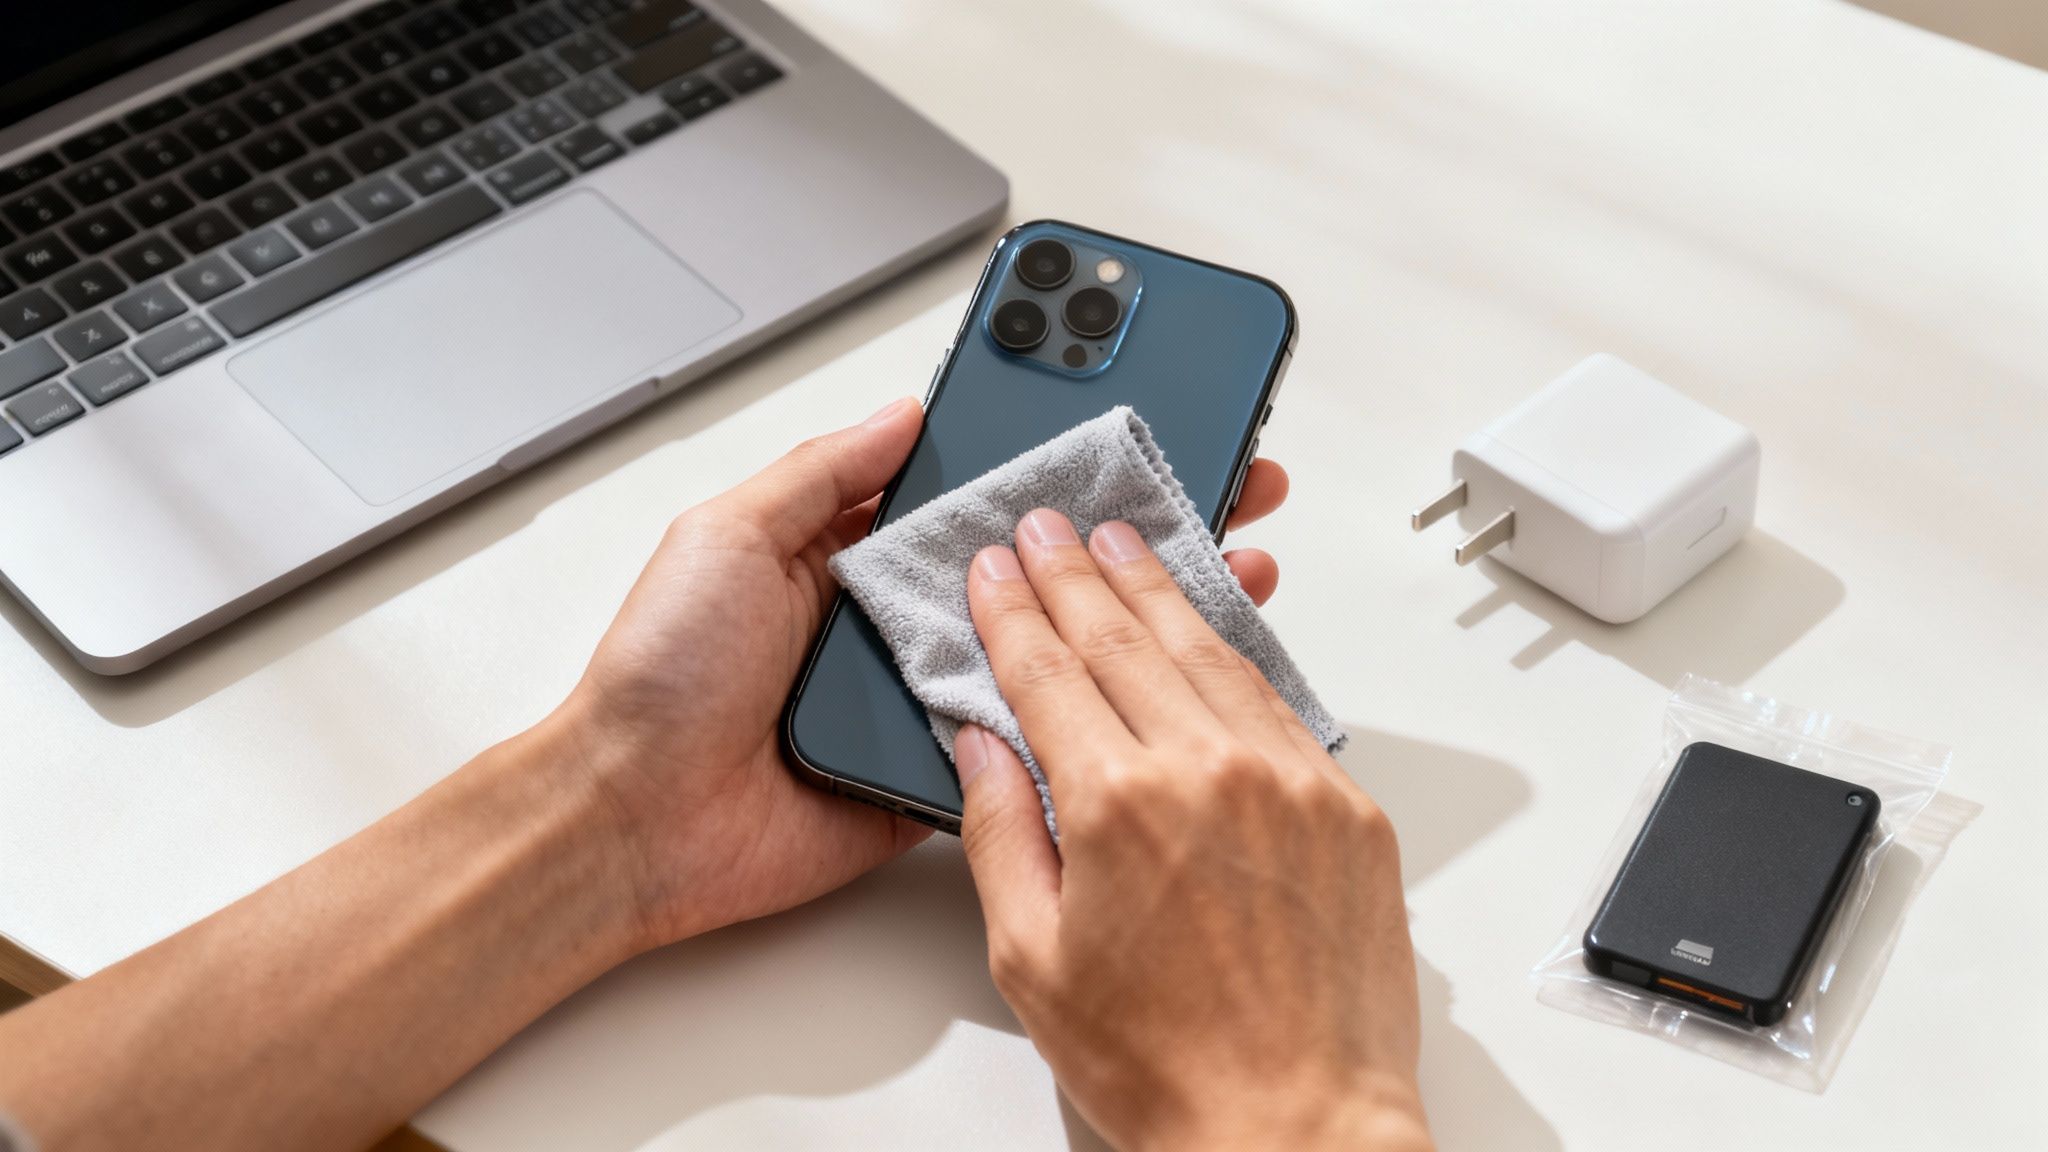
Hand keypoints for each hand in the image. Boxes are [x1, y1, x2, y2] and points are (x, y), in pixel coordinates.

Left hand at [541, 398, 1291, 951]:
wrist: (636, 821)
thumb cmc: (662, 675)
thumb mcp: (730, 535)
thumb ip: (823, 472)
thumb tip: (906, 409)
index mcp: (859, 557)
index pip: (979, 497)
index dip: (1052, 464)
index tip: (1132, 426)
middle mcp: (906, 625)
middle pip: (1036, 571)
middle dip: (1125, 532)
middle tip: (1220, 486)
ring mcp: (930, 702)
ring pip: (1050, 656)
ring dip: (1131, 621)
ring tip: (1223, 569)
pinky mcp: (943, 779)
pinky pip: (1026, 746)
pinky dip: (1087, 722)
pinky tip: (1162, 681)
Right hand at [955, 510, 1430, 1151]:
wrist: (1296, 1131)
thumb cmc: (1167, 1066)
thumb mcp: (1032, 959)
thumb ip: (1001, 832)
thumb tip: (983, 744)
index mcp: (1120, 802)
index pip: (1049, 671)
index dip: (1013, 612)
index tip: (994, 569)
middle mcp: (1211, 770)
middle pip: (1127, 639)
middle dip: (1076, 576)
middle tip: (1048, 529)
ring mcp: (1290, 781)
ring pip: (1210, 652)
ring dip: (1157, 589)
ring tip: (1121, 545)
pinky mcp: (1346, 808)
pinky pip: (1279, 703)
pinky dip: (1234, 653)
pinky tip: (1208, 629)